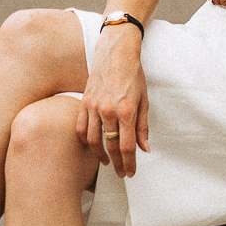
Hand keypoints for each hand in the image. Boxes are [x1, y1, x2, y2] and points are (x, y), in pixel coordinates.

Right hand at [76, 29, 149, 178]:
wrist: (116, 52)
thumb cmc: (133, 74)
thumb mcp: (144, 100)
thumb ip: (143, 126)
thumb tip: (145, 148)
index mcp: (126, 111)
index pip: (127, 146)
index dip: (129, 163)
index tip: (130, 172)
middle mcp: (108, 111)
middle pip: (110, 147)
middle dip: (117, 163)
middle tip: (120, 173)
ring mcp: (93, 107)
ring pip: (93, 140)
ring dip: (100, 156)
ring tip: (107, 162)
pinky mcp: (84, 102)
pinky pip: (81, 128)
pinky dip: (86, 141)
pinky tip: (92, 146)